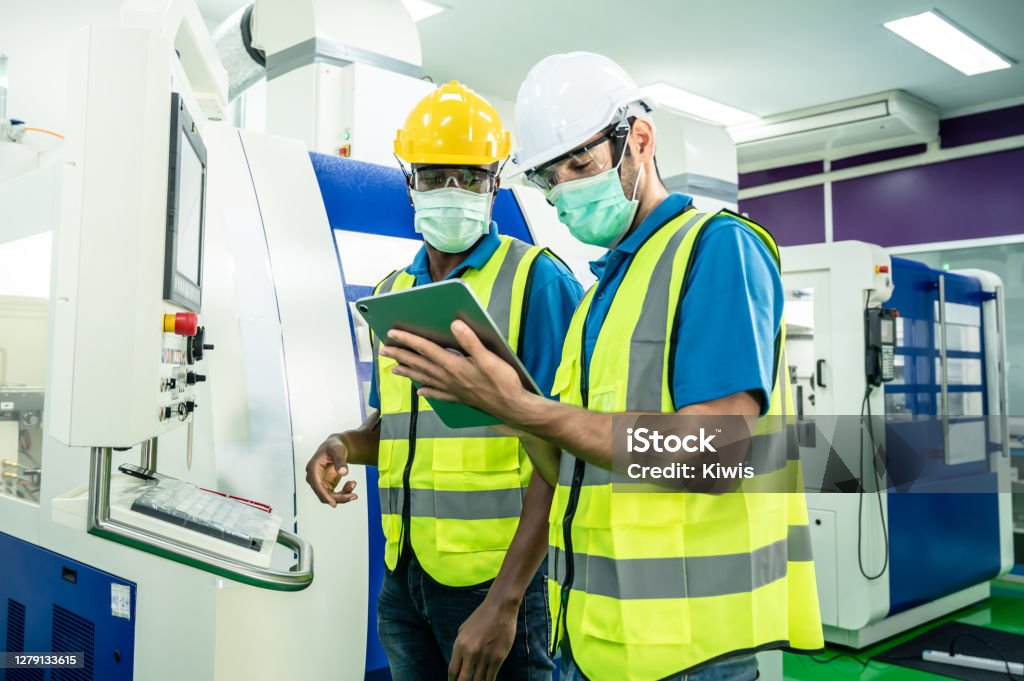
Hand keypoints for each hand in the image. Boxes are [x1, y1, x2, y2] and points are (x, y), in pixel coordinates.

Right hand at [304, 434, 357, 507]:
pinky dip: (344, 492)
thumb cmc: (335, 446)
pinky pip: (334, 494)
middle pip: (323, 494)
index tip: (334, 503)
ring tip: (354, 485)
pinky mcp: (326, 485)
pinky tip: (351, 483)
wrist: (337, 446)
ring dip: (343, 495)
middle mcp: (314, 477)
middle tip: (354, 495)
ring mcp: (320, 482)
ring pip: (330, 496)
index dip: (324, 495)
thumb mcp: (338, 450)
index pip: (316, 485)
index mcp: (312, 468)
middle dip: (339, 497)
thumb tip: (343, 472)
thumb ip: (340, 460)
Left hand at [380, 321, 529, 420]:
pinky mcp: (460, 397)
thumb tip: (455, 324)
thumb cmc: (503, 382)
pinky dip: (427, 391)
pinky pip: (438, 394)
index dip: (408, 340)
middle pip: (419, 364)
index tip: (392, 333)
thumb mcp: (489, 358)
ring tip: (393, 368)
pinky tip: (421, 392)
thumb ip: (471, 341)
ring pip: (424, 378)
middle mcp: (448, 378)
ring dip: (408, 372)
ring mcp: (452, 389)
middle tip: (384, 349)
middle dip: (400, 355)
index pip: (425, 349)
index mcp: (454, 365)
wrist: (512, 407)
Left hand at [448, 596, 517, 680]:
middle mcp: (470, 653)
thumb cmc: (481, 616)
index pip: (452, 671)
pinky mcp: (498, 658)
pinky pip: (491, 677)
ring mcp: (485, 657)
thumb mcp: (463, 629)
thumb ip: (460, 645)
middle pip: (463, 680)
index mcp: (460, 645)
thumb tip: (459, 660)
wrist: (500, 608)